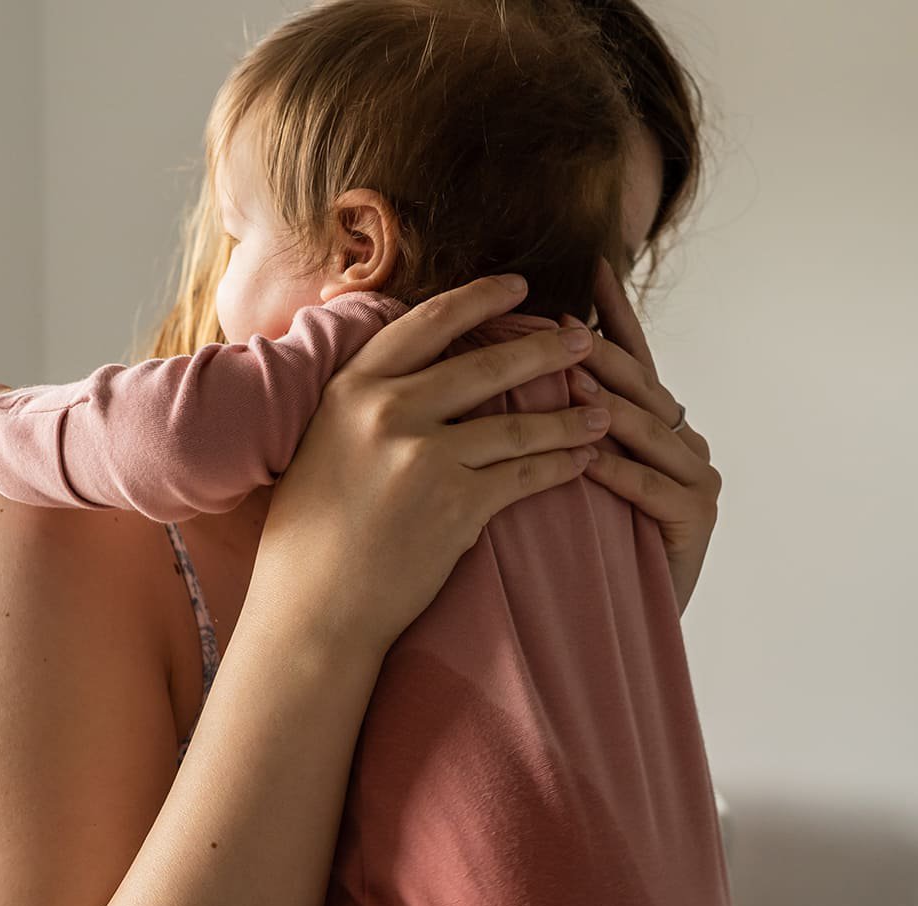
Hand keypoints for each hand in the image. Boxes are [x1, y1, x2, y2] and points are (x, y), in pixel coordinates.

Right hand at [251, 275, 609, 656]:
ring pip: (518, 424)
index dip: (480, 298)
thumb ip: (366, 402)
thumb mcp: (324, 442)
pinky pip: (525, 475)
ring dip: (570, 416)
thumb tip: (413, 370)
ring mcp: (425, 458)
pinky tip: (584, 462)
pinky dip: (561, 467)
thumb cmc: (312, 532)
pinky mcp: (456, 506)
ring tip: (605, 411)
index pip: (429, 321)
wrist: (312, 606)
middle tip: (585, 338)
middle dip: (547, 349)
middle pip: (487, 365)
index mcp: (353, 387)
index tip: (519, 288)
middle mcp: (389, 411)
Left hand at [561, 258, 719, 614]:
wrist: (611, 621)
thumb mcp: (564, 464)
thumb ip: (556, 415)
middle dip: (603, 359)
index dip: (615, 315)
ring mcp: (696, 477)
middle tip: (563, 332)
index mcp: (654, 422)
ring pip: (648, 433)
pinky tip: (587, 461)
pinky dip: (619, 474)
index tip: (593, 267)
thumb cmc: (579, 542)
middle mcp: (682, 440)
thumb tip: (509, 355)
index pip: (634, 357)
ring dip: (609, 410)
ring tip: (573, 387)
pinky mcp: (697, 518)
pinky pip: (651, 488)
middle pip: (640, 388)